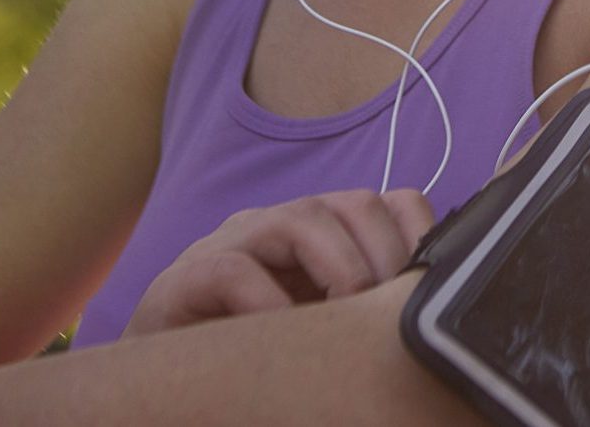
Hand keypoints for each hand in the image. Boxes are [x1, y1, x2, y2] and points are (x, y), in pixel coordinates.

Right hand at [122, 188, 435, 337]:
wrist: (156, 386)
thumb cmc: (250, 353)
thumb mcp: (320, 325)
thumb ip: (362, 308)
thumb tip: (427, 319)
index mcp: (321, 231)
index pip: (388, 202)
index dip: (417, 233)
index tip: (433, 285)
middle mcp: (281, 223)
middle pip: (354, 203)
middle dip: (385, 254)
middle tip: (390, 313)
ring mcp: (232, 242)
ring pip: (300, 219)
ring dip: (339, 267)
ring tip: (348, 317)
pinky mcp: (185, 278)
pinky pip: (234, 272)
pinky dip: (268, 300)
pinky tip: (286, 334)